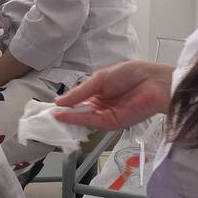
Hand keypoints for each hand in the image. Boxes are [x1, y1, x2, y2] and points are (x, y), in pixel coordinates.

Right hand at [55, 61, 173, 130]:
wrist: (153, 82)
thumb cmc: (131, 74)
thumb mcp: (99, 79)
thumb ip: (80, 92)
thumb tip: (60, 101)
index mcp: (98, 92)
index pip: (77, 100)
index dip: (63, 103)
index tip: (48, 106)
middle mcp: (100, 106)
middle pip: (77, 112)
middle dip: (62, 114)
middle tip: (44, 116)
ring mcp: (105, 115)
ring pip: (81, 119)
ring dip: (66, 119)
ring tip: (49, 117)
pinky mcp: (111, 123)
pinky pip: (90, 122)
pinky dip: (75, 119)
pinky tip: (63, 115)